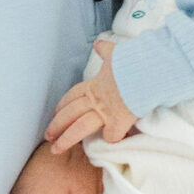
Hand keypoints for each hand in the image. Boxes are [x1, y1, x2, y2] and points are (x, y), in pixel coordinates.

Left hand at [45, 38, 136, 153]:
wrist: (146, 70)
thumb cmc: (132, 61)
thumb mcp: (115, 53)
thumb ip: (106, 50)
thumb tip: (98, 43)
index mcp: (95, 84)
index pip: (73, 95)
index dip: (62, 104)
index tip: (55, 112)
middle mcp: (97, 98)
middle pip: (70, 113)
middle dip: (57, 125)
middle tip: (47, 136)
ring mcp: (106, 111)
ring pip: (80, 127)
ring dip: (67, 139)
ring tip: (56, 149)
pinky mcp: (119, 121)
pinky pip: (112, 134)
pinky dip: (111, 138)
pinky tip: (109, 143)